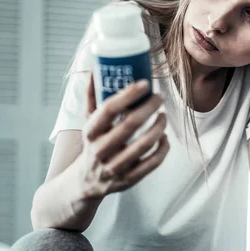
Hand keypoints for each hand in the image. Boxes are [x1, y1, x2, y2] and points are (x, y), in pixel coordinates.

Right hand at [78, 73, 169, 198]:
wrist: (84, 182)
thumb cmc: (93, 143)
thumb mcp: (88, 121)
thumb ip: (92, 96)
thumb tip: (95, 67)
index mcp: (90, 132)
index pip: (108, 109)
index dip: (128, 94)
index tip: (145, 83)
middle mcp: (100, 150)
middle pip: (130, 125)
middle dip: (149, 108)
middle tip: (160, 97)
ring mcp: (114, 167)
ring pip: (143, 145)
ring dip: (159, 127)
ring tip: (163, 115)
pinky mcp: (128, 180)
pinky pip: (151, 163)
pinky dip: (162, 149)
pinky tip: (164, 138)